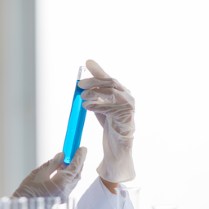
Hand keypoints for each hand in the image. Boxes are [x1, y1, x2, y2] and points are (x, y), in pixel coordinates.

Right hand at [12, 147, 86, 202]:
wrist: (23, 207)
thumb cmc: (28, 190)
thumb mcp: (39, 173)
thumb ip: (53, 164)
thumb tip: (62, 155)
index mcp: (61, 184)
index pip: (74, 167)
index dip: (79, 157)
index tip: (82, 148)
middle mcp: (65, 191)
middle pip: (77, 175)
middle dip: (79, 163)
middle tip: (79, 152)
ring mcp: (64, 196)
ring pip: (74, 181)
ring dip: (73, 169)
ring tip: (69, 159)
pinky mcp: (61, 199)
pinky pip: (69, 185)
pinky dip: (69, 176)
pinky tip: (63, 169)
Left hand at [78, 60, 134, 182]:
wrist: (117, 145)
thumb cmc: (110, 124)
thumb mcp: (100, 105)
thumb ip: (94, 95)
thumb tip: (81, 85)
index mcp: (120, 92)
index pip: (108, 77)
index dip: (98, 70)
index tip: (87, 62)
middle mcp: (127, 96)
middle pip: (110, 82)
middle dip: (94, 81)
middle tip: (79, 85)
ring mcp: (128, 107)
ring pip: (112, 93)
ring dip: (95, 93)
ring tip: (82, 97)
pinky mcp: (127, 118)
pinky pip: (111, 109)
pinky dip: (98, 106)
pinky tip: (87, 106)